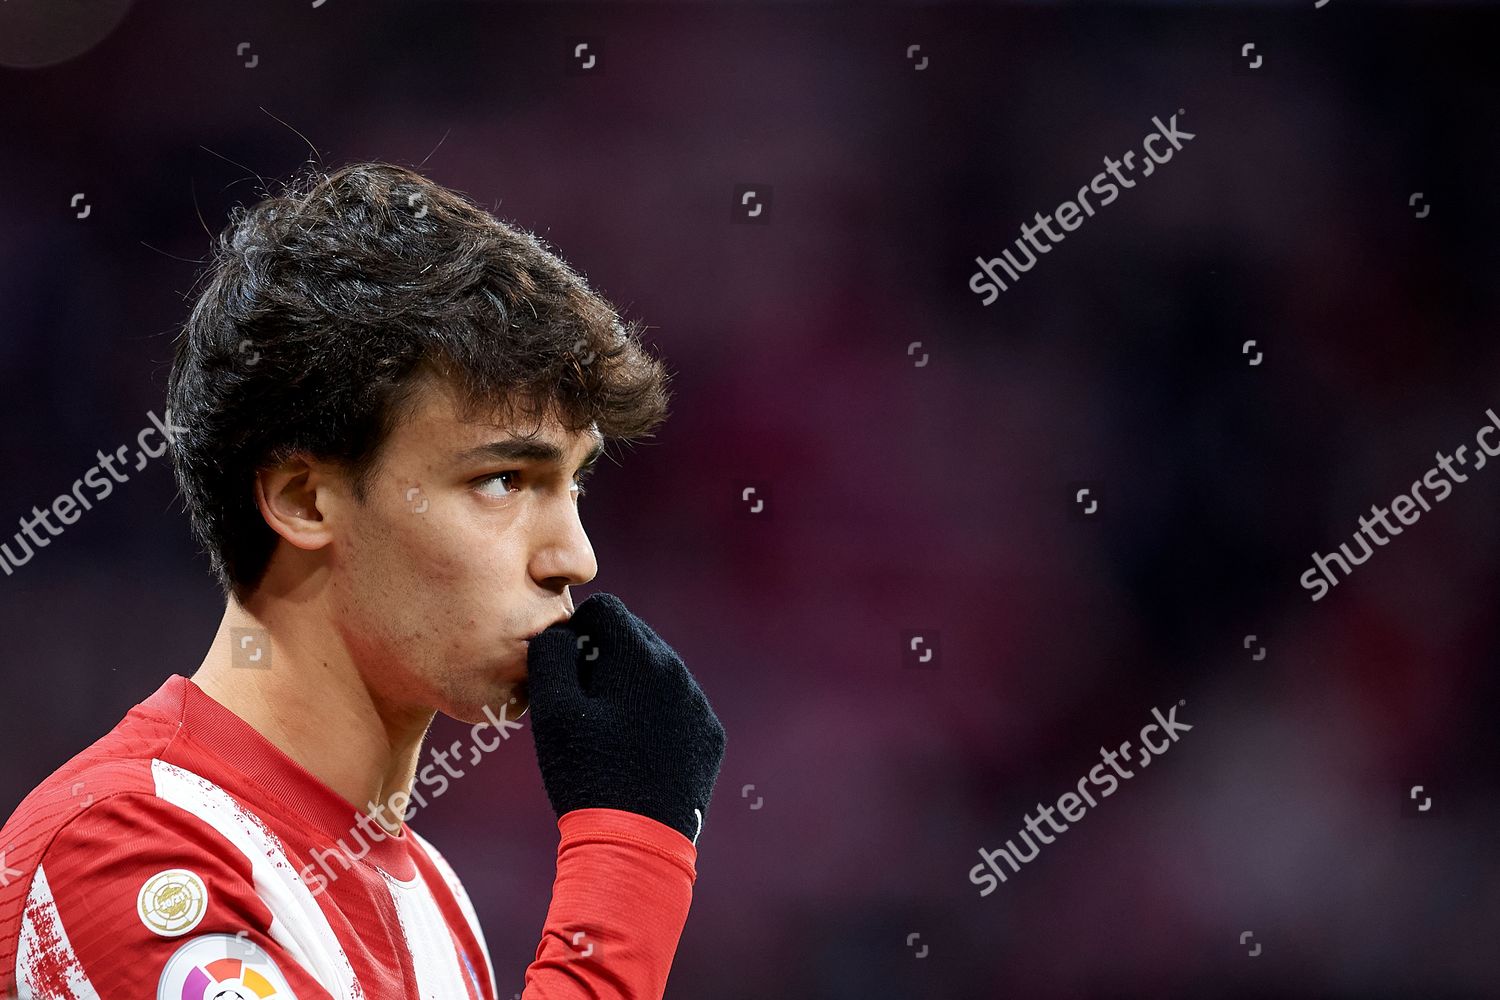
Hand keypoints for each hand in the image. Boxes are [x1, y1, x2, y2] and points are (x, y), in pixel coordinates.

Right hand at [526, 592, 726, 844]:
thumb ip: (550, 652)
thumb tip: (561, 629)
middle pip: (635, 637)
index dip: (578, 631)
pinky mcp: (710, 735)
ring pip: (659, 672)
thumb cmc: (585, 771)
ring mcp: (699, 704)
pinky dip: (657, 716)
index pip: (606, 608)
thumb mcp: (551, 710)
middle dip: (607, 656)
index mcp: (640, 655)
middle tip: (584, 703)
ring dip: (633, 686)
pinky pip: (680, 707)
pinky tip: (637, 751)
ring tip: (610, 732)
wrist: (635, 842)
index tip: (567, 667)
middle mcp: (678, 671)